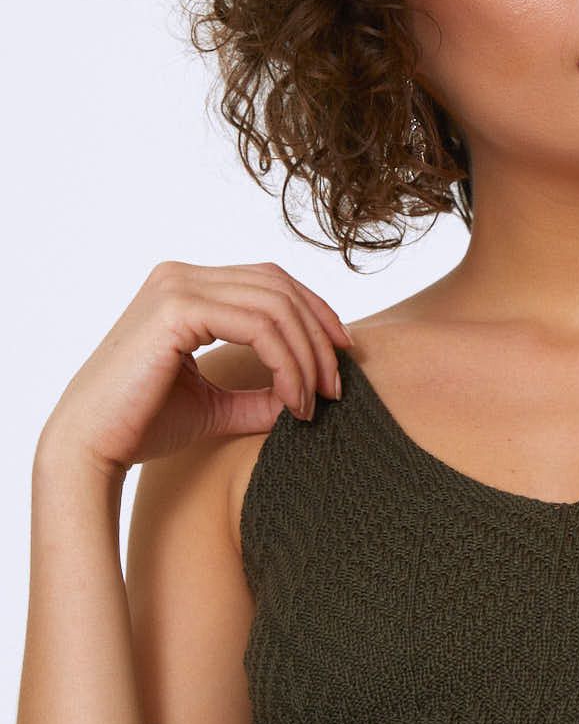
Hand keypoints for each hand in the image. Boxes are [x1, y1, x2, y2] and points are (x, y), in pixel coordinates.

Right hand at [38, 259, 353, 477]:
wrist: (90, 446)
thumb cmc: (142, 426)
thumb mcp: (216, 405)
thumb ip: (261, 395)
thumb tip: (309, 395)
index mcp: (187, 288)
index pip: (270, 282)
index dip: (316, 313)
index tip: (343, 357)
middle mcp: (181, 276)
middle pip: (280, 287)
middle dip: (321, 335)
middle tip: (337, 387)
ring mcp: (177, 287)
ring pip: (276, 306)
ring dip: (308, 356)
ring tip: (315, 403)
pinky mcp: (176, 309)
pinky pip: (258, 326)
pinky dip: (287, 363)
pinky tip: (294, 401)